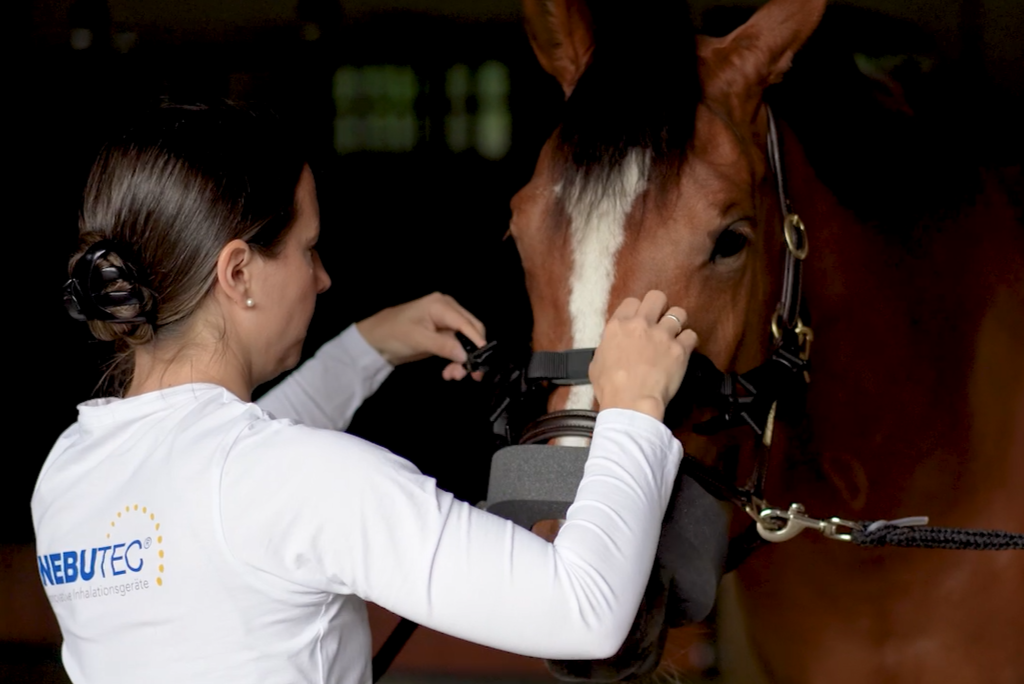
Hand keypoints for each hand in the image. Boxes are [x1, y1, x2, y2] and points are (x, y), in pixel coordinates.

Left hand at [356, 292, 486, 380]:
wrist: (372, 341)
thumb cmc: (392, 334)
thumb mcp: (418, 340)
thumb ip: (444, 346)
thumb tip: (465, 356)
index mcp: (441, 305)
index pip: (467, 324)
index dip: (477, 343)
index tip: (483, 362)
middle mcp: (448, 309)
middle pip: (471, 332)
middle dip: (470, 354)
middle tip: (466, 376)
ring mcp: (445, 322)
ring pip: (465, 342)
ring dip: (462, 360)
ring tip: (452, 376)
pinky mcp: (441, 334)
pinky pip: (457, 347)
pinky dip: (455, 360)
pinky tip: (448, 372)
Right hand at [589, 290, 698, 421]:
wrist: (630, 402)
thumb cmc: (610, 387)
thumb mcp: (597, 363)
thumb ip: (606, 348)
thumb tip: (612, 348)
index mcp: (618, 326)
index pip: (632, 301)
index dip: (638, 310)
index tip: (641, 321)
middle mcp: (641, 324)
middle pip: (657, 297)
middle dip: (660, 307)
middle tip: (660, 321)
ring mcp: (662, 335)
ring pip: (679, 312)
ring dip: (677, 323)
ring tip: (675, 334)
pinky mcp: (679, 349)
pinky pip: (691, 335)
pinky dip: (689, 342)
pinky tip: (683, 350)